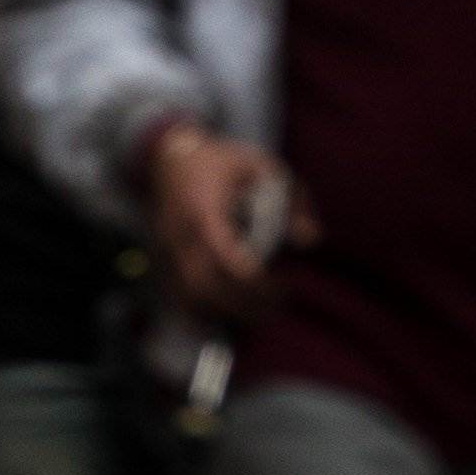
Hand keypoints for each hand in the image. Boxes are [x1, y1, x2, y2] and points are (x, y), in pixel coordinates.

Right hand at [144, 125, 297, 321]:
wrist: (169, 159)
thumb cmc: (220, 163)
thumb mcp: (259, 166)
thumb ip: (288, 199)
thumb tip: (312, 239)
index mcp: (204, 211)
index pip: (226, 258)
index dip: (255, 281)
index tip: (282, 284)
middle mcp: (181, 236)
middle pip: (207, 287)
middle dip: (244, 305)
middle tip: (275, 306)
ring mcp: (167, 253)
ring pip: (192, 300)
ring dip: (226, 314)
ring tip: (258, 312)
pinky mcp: (163, 263)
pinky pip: (182, 302)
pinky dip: (207, 314)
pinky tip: (231, 312)